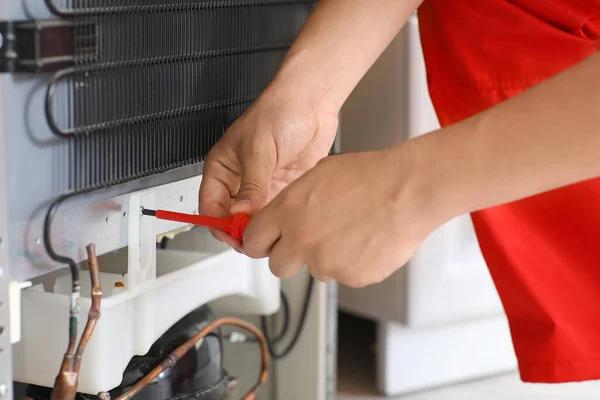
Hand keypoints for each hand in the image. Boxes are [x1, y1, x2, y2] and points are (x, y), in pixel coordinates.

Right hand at [198, 84, 338, 249]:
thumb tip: (240, 214)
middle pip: (233, 218)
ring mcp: (263, 186)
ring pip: (256, 219)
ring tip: (273, 231)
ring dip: (263, 228)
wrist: (312, 101)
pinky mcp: (284, 188)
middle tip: (256, 239)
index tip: (235, 235)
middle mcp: (240, 180)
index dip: (220, 225)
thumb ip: (251, 186)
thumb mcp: (258, 149)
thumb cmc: (278, 111)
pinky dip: (280, 220)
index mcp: (222, 168)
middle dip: (242, 231)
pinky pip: (278, 212)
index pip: (211, 207)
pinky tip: (286, 221)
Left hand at [242, 146, 445, 286]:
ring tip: (350, 232)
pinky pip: (343, 275)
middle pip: (278, 266)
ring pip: (314, 270)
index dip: (259, 242)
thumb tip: (282, 217)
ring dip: (325, 258)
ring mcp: (325, 262)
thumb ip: (292, 202)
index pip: (253, 240)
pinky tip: (365, 241)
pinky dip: (351, 264)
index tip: (264, 244)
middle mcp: (301, 240)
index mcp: (287, 211)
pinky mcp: (350, 277)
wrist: (407, 191)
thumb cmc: (370, 177)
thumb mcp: (318, 175)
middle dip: (289, 256)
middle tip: (308, 243)